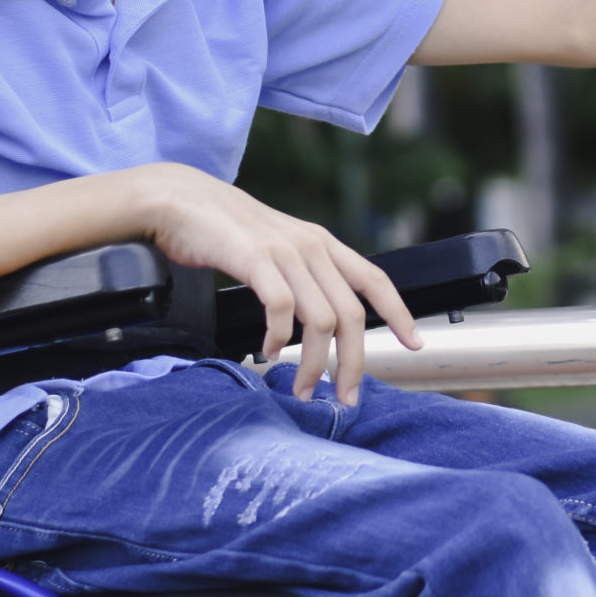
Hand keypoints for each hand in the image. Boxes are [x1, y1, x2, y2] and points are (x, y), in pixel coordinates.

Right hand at [139, 165, 422, 403]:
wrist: (181, 199)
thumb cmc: (226, 230)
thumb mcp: (279, 247)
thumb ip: (303, 275)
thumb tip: (320, 322)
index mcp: (323, 244)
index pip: (374, 280)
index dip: (398, 313)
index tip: (414, 343)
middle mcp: (311, 246)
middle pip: (351, 314)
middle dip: (354, 362)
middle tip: (347, 396)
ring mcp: (285, 252)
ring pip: (321, 320)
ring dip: (314, 363)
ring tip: (303, 387)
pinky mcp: (255, 259)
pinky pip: (281, 309)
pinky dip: (277, 339)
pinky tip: (267, 352)